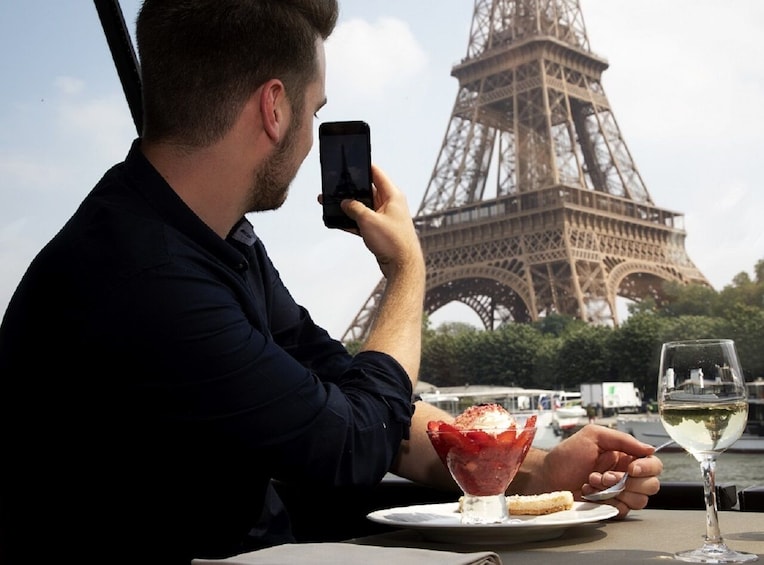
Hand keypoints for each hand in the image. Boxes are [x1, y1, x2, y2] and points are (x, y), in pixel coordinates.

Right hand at [340, 164, 422, 279]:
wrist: (402, 266)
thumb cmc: (392, 241)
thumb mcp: (368, 220)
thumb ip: (354, 208)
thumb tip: (345, 202)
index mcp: (392, 195)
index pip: (376, 174)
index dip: (363, 167)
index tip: (349, 163)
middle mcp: (390, 204)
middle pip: (367, 190)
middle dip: (351, 189)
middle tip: (334, 186)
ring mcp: (385, 217)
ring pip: (363, 207)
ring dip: (349, 207)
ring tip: (330, 203)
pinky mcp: (380, 230)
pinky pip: (363, 221)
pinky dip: (352, 221)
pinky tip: (338, 221)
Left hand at [520, 424, 662, 517]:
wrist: (547, 477)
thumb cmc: (566, 455)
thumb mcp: (593, 436)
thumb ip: (622, 439)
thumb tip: (650, 449)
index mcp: (625, 456)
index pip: (653, 464)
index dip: (647, 468)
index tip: (630, 469)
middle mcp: (626, 475)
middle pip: (651, 485)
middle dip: (626, 481)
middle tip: (603, 476)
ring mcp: (619, 493)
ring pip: (639, 499)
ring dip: (614, 491)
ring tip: (592, 482)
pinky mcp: (610, 507)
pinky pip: (624, 510)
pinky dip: (608, 502)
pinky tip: (591, 493)